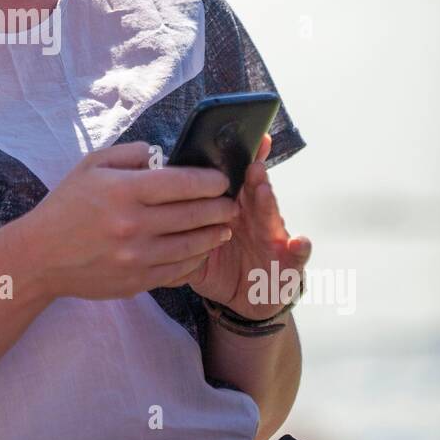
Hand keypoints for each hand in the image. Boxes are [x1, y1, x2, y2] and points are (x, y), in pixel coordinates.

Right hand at [22, 140, 236, 300]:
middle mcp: (134, 225)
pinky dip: (195, 259)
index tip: (222, 179)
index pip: (184, 183)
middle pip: (195, 214)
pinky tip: (201, 251)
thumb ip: (131, 153)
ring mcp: (136, 257)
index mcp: (124, 191)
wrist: (39, 256)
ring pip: (192, 246)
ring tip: (225, 227)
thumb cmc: (66, 206)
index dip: (211, 181)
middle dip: (221, 207)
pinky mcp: (136, 281)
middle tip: (231, 203)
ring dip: (214, 235)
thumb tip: (164, 155)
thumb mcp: (91, 165)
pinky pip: (178, 271)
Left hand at [182, 134, 311, 318]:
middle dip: (251, 174)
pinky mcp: (288, 262)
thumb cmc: (220, 266)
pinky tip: (299, 242)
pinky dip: (300, 248)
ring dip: (268, 200)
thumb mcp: (194, 251)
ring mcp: (272, 237)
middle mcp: (254, 218)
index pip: (228, 182)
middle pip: (252, 191)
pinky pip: (296, 255)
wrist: (248, 298)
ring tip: (262, 188)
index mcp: (229, 210)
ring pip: (272, 215)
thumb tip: (138, 222)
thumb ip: (173, 236)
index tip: (222, 142)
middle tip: (246, 160)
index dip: (227, 163)